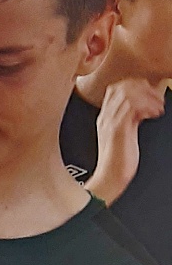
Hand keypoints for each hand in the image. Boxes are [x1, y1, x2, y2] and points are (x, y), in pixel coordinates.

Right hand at [93, 78, 164, 199]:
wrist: (110, 178)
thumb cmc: (118, 161)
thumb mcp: (125, 135)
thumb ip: (130, 119)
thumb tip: (142, 109)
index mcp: (106, 117)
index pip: (116, 89)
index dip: (136, 85)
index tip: (151, 94)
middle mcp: (106, 117)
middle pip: (121, 86)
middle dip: (144, 88)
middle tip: (157, 98)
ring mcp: (111, 122)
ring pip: (127, 94)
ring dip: (149, 97)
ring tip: (158, 107)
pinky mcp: (118, 129)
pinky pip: (132, 107)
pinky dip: (148, 106)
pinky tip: (155, 114)